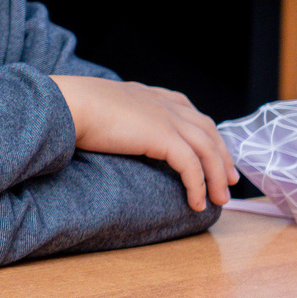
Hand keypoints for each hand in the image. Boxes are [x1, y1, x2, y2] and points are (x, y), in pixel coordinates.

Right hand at [51, 74, 234, 210]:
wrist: (67, 104)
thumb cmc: (70, 107)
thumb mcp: (98, 105)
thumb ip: (112, 115)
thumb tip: (104, 130)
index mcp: (148, 94)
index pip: (188, 109)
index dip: (204, 131)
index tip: (212, 149)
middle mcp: (162, 103)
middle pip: (207, 129)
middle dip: (222, 155)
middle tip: (229, 179)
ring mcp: (166, 118)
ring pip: (206, 149)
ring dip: (217, 176)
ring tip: (219, 199)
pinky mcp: (163, 137)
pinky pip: (191, 166)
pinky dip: (198, 185)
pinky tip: (197, 203)